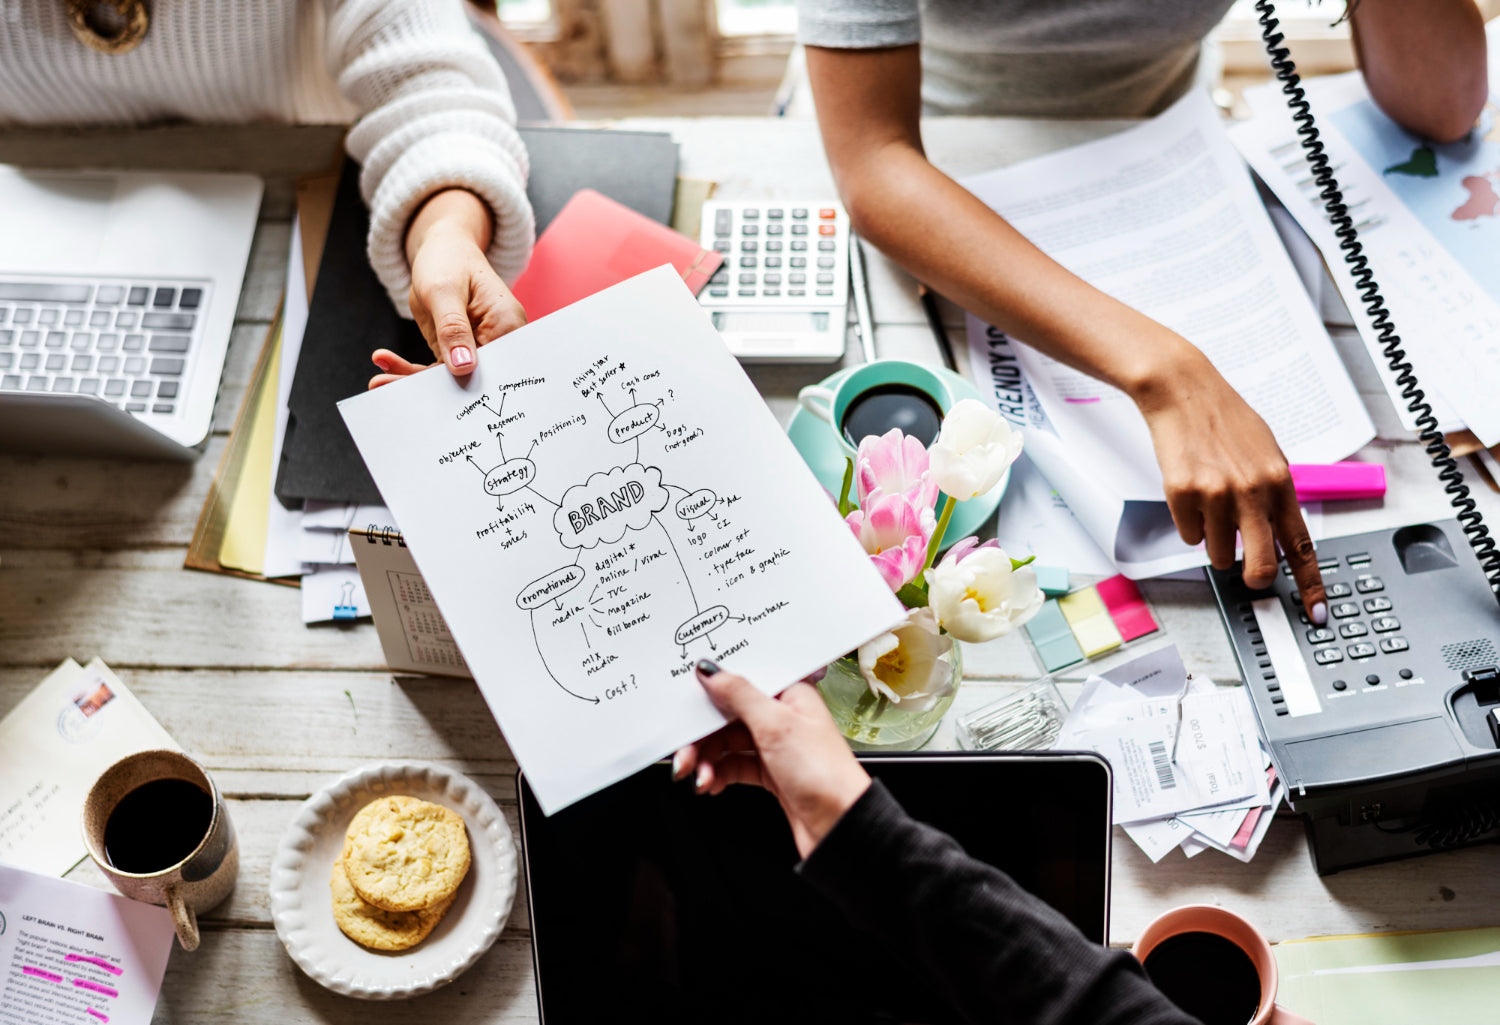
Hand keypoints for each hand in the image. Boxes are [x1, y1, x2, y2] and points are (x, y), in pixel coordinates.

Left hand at [369, 188, 526, 388]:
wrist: (443, 248)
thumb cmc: (448, 260)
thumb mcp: (444, 291)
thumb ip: (453, 328)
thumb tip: (463, 367)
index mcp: (507, 326)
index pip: (491, 368)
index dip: (464, 386)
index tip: (426, 396)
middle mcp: (497, 342)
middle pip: (470, 378)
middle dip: (430, 390)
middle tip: (387, 389)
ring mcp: (477, 349)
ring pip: (448, 379)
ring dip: (411, 381)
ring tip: (377, 383)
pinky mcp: (457, 352)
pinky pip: (436, 371)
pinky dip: (409, 370)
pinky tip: (383, 361)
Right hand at [672, 661, 869, 858]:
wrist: (840, 826)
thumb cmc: (824, 773)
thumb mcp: (776, 724)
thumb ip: (739, 694)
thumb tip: (711, 670)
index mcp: (789, 694)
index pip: (740, 683)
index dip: (711, 693)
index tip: (687, 706)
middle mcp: (782, 717)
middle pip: (728, 717)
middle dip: (702, 737)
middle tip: (684, 755)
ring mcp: (776, 747)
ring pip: (727, 745)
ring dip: (707, 760)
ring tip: (699, 777)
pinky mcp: (771, 773)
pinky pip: (734, 766)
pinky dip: (719, 775)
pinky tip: (712, 784)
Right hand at [1134, 347, 1326, 624]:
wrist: (1185, 392)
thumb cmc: (1225, 421)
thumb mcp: (1266, 454)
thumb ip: (1274, 495)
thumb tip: (1277, 537)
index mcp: (1280, 482)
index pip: (1301, 545)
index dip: (1311, 584)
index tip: (1316, 611)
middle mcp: (1252, 491)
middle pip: (1260, 565)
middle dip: (1254, 577)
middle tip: (1247, 573)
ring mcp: (1216, 494)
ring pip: (1218, 554)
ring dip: (1215, 541)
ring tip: (1211, 508)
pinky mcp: (1183, 493)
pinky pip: (1189, 535)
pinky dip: (1190, 524)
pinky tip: (1191, 495)